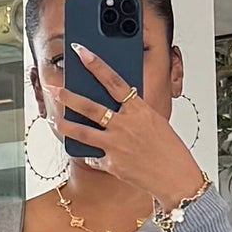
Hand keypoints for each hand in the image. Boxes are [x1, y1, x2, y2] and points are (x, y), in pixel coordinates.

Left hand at [54, 43, 204, 209]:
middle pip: (90, 106)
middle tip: (54, 88)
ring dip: (65, 125)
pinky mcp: (113, 165)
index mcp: (138, 110)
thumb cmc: (171, 151)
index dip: (95, 64)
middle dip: (68, 95)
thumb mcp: (155, 122)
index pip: (113, 81)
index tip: (81, 52)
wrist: (177, 179)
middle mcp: (124, 126)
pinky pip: (95, 158)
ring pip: (83, 133)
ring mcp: (116, 146)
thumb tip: (118, 108)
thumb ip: (134, 113)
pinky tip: (89, 154)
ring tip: (55, 120)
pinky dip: (92, 156)